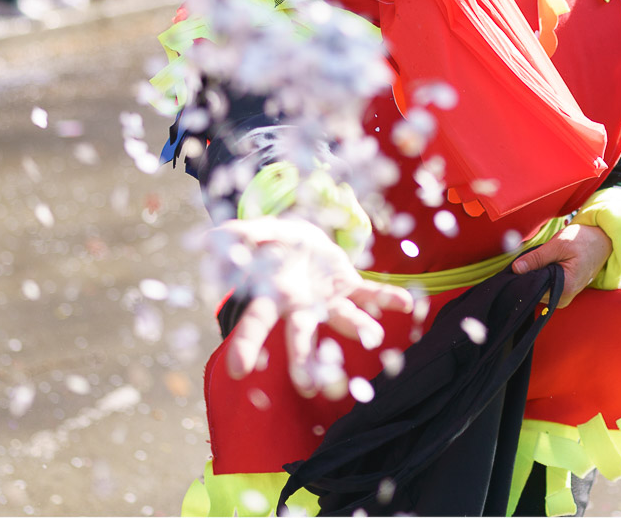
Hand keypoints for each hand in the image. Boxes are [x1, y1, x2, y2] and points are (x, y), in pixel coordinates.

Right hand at [213, 216, 413, 395]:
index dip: (246, 344)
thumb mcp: (255, 233)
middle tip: (307, 387)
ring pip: (342, 319)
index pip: (255, 324)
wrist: (302, 242)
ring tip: (371, 335)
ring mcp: (328, 301)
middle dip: (304, 360)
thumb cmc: (274, 243)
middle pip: (300, 336)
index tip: (237, 371)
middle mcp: (301, 308)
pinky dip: (389, 298)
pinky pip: (371, 294)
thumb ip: (238, 236)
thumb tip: (212, 239)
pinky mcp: (351, 288)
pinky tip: (407, 304)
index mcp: (271, 297)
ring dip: (358, 327)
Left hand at [510, 223, 611, 308]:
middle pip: (535, 291)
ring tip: (539, 261)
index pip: (533, 289)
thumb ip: (537, 258)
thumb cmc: (583, 241)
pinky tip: (543, 266)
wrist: (602, 240)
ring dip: (534, 276)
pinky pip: (545, 287)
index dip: (522, 277)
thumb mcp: (558, 245)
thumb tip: (516, 269)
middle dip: (527, 276)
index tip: (517, 266)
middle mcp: (563, 299)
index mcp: (564, 289)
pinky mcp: (562, 292)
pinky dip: (541, 276)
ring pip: (538, 289)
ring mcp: (563, 297)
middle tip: (527, 259)